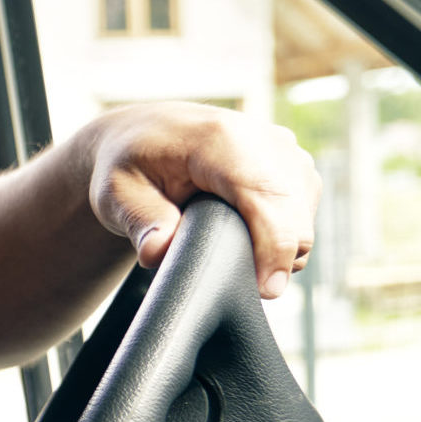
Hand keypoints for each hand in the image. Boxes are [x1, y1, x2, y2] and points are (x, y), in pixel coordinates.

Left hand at [80, 102, 319, 298]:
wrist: (140, 133)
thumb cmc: (128, 162)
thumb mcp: (116, 194)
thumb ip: (140, 224)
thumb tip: (159, 253)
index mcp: (218, 138)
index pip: (264, 194)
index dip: (274, 245)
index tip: (266, 288)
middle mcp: (261, 136)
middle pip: (295, 210)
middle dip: (279, 256)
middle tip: (240, 283)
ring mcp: (283, 148)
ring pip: (304, 214)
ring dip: (280, 244)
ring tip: (230, 250)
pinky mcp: (292, 162)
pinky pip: (303, 208)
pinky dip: (283, 231)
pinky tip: (246, 235)